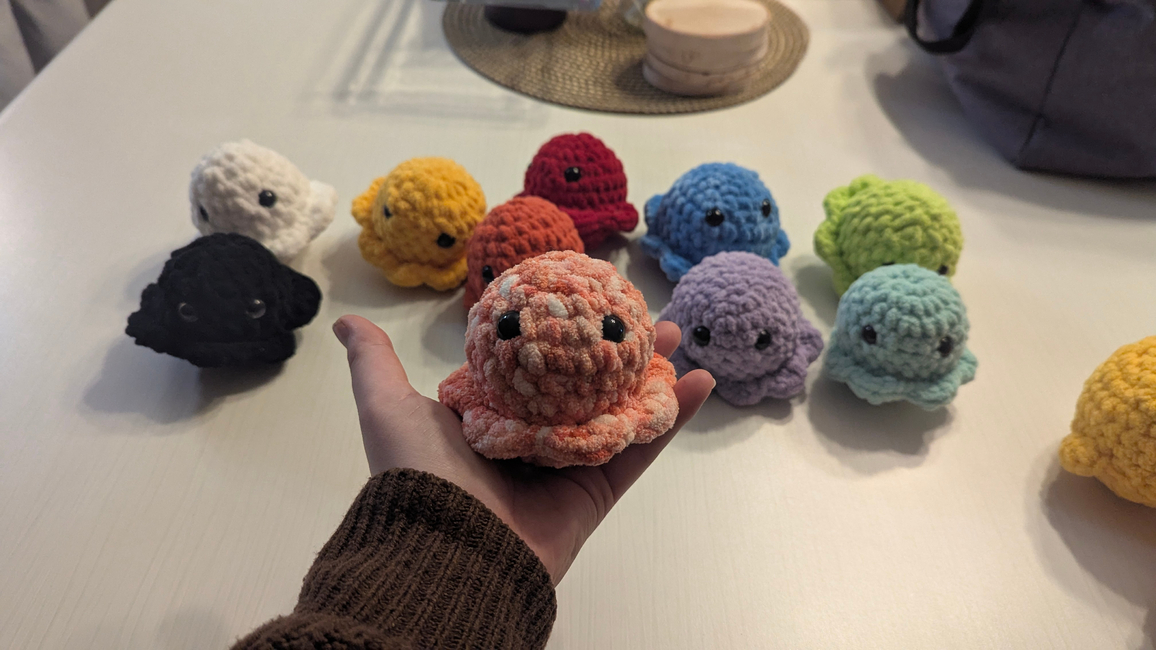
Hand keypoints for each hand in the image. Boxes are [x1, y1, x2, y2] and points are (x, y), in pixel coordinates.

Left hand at [332, 315, 714, 583]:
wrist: (446, 550)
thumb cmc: (417, 473)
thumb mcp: (387, 408)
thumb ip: (375, 365)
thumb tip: (345, 321)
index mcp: (490, 416)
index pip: (534, 362)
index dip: (561, 329)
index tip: (587, 296)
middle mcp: (531, 438)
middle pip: (584, 381)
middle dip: (615, 346)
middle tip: (644, 314)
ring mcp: (567, 464)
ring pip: (618, 408)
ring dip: (652, 373)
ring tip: (678, 336)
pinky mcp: (596, 490)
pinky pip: (640, 447)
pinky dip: (673, 417)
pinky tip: (702, 381)